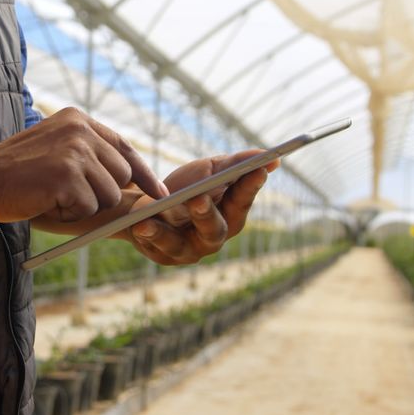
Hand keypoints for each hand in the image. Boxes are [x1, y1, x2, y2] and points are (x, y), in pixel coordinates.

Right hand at [0, 108, 168, 222]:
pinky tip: (45, 200)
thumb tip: (133, 180)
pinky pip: (87, 208)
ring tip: (52, 194)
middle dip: (100, 193)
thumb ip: (89, 153)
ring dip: (83, 205)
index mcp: (79, 120)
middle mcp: (81, 131)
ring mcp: (75, 153)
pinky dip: (68, 213)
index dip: (145, 173)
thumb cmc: (17, 170)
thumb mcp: (57, 148)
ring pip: (107, 195)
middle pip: (121, 176)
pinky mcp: (67, 177)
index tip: (160, 193)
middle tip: (65, 192)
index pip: (125, 148)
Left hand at [115, 150, 279, 264]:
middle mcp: (213, 237)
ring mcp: (187, 250)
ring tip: (152, 217)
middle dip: (206, 214)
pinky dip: (147, 234)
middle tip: (198, 198)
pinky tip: (139, 224)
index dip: (250, 186)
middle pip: (214, 229)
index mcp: (231, 214)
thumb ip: (237, 165)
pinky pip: (153, 246)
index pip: (243, 200)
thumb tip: (274, 158)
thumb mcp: (209, 170)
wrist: (149, 202)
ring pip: (178, 244)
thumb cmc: (187, 186)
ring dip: (165, 232)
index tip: (258, 168)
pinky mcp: (163, 256)